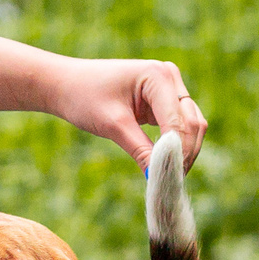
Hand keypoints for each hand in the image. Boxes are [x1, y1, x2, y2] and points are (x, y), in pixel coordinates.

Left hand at [46, 58, 205, 168]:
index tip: (167, 180)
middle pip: (192, 122)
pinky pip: (180, 126)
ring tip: (168, 178)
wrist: (66, 85)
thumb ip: (140, 150)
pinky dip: (175, 146)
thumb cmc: (84, 97)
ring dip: (184, 152)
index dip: (175, 152)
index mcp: (158, 75)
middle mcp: (169, 77)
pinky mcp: (164, 100)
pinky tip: (165, 165)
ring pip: (191, 125)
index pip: (177, 121)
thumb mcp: (113, 125)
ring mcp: (169, 87)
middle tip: (171, 183)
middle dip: (184, 154)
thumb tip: (159, 178)